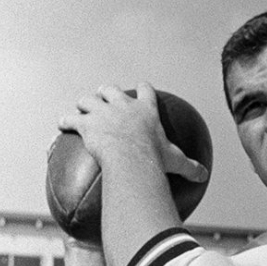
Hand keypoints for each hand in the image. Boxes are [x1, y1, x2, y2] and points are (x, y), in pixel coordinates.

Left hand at [58, 82, 207, 182]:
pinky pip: (72, 119)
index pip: (145, 91)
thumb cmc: (155, 159)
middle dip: (106, 92)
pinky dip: (66, 121)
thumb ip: (190, 168)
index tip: (141, 89)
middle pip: (110, 90)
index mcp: (145, 110)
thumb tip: (204, 176)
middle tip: (104, 97)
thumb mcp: (176, 162)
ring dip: (84, 103)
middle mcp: (123, 105)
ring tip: (81, 108)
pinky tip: (61, 125)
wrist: (131, 157)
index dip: (142, 89)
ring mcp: (103, 112)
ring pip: (88, 99)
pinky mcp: (87, 123)